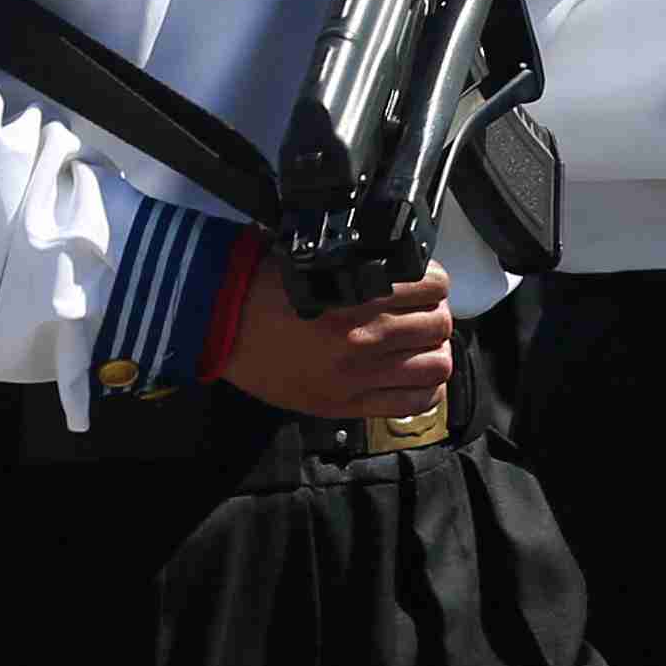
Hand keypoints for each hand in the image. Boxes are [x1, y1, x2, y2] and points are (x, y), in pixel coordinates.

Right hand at [217, 253, 454, 420]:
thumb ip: (366, 267)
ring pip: (437, 364)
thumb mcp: (321, 261)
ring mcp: (362, 373)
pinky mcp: (349, 404)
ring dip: (434, 352)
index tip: (425, 289)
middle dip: (435, 317)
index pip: (433, 286)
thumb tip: (406, 271)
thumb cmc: (266, 285)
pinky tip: (414, 379)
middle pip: (440, 325)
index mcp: (363, 291)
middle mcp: (369, 333)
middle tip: (422, 317)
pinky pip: (413, 403)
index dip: (435, 286)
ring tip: (419, 349)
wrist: (224, 324)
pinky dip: (425, 391)